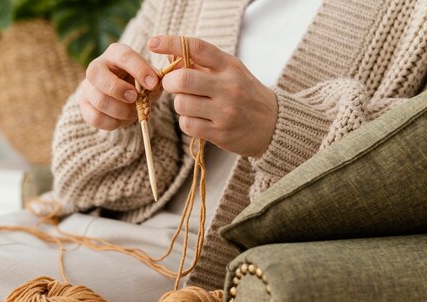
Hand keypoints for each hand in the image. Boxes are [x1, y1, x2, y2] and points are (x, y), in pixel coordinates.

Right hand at [80, 43, 159, 130]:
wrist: (127, 98)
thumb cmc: (141, 83)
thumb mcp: (151, 78)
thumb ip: (156, 80)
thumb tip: (156, 83)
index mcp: (115, 53)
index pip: (124, 56)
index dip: (139, 70)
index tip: (153, 84)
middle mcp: (97, 66)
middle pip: (96, 74)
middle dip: (117, 89)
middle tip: (134, 98)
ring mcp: (88, 86)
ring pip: (98, 99)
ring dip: (120, 110)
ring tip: (133, 112)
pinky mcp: (84, 105)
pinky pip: (94, 117)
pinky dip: (112, 123)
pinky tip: (122, 120)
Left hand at [148, 35, 277, 156]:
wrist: (274, 125)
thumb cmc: (245, 94)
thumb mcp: (229, 73)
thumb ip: (201, 65)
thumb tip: (169, 57)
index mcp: (230, 66)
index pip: (197, 48)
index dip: (171, 43)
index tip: (153, 42)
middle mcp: (229, 87)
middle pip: (183, 80)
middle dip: (170, 82)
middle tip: (173, 85)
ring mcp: (225, 112)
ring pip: (181, 105)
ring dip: (180, 104)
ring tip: (192, 105)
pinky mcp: (221, 133)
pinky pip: (187, 125)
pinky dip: (187, 122)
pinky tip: (198, 120)